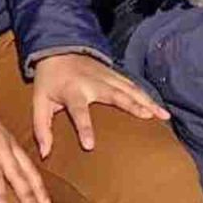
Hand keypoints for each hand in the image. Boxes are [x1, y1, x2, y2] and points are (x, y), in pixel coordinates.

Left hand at [30, 53, 166, 158]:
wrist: (57, 48)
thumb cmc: (49, 81)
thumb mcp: (39, 102)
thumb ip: (41, 128)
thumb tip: (44, 154)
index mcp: (72, 91)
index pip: (78, 111)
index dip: (84, 128)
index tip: (90, 145)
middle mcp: (93, 83)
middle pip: (115, 95)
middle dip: (131, 105)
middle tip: (147, 117)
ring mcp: (106, 76)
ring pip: (130, 89)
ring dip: (147, 101)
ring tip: (163, 116)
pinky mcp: (114, 74)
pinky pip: (133, 85)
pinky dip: (147, 96)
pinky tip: (159, 108)